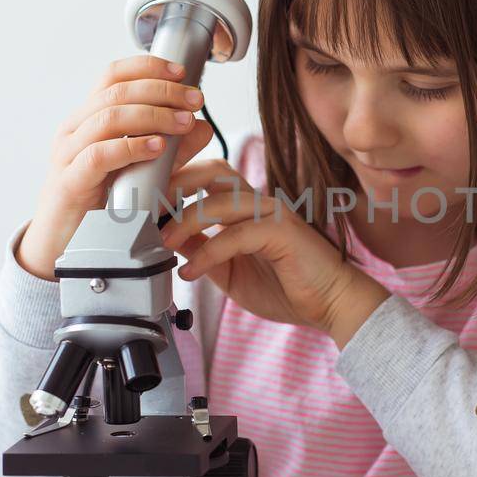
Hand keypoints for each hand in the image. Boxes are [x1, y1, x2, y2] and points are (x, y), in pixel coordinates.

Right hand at [16, 54, 214, 279]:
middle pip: (116, 92)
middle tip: (195, 99)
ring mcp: (68, 155)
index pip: (113, 76)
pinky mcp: (69, 183)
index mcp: (88, 119)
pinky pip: (99, 156)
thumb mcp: (143, 171)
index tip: (182, 72)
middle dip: (162, 91)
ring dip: (153, 115)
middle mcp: (74, 130)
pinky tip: (157, 147)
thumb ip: (172, 150)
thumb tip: (202, 126)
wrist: (62, 247)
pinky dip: (131, 147)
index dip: (147, 67)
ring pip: (108, 117)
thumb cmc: (100, 206)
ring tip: (184, 121)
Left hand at [158, 158, 391, 347]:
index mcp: (246, 207)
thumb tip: (167, 242)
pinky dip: (207, 253)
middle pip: (212, 171)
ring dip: (184, 221)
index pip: (206, 178)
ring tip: (163, 245)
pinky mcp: (281, 232)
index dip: (174, 183)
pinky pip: (235, 235)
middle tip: (147, 211)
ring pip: (219, 200)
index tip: (144, 206)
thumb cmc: (287, 287)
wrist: (332, 304)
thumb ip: (203, 251)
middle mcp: (259, 202)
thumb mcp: (229, 271)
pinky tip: (190, 272)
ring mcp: (272, 213)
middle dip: (175, 185)